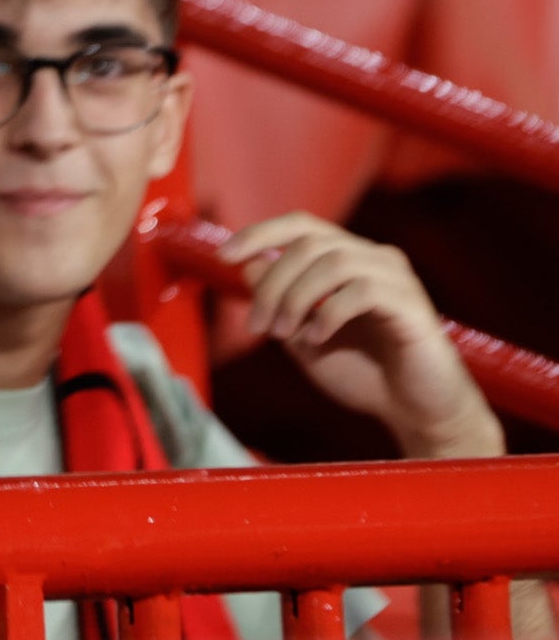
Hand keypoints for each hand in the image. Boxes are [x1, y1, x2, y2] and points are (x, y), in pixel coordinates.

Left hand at [224, 213, 500, 458]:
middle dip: (273, 283)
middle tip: (259, 325)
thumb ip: (279, 301)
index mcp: (349, 259)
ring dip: (296, 297)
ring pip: (333, 261)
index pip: (301, 226)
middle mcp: (375, 259)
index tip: (224, 256)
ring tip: (285, 333)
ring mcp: (398, 279)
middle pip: (309, 244)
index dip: (260, 233)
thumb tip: (250, 264)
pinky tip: (317, 338)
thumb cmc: (361, 373)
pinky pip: (362, 290)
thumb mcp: (302, 335)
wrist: (415, 413)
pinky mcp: (413, 306)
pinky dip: (328, 312)